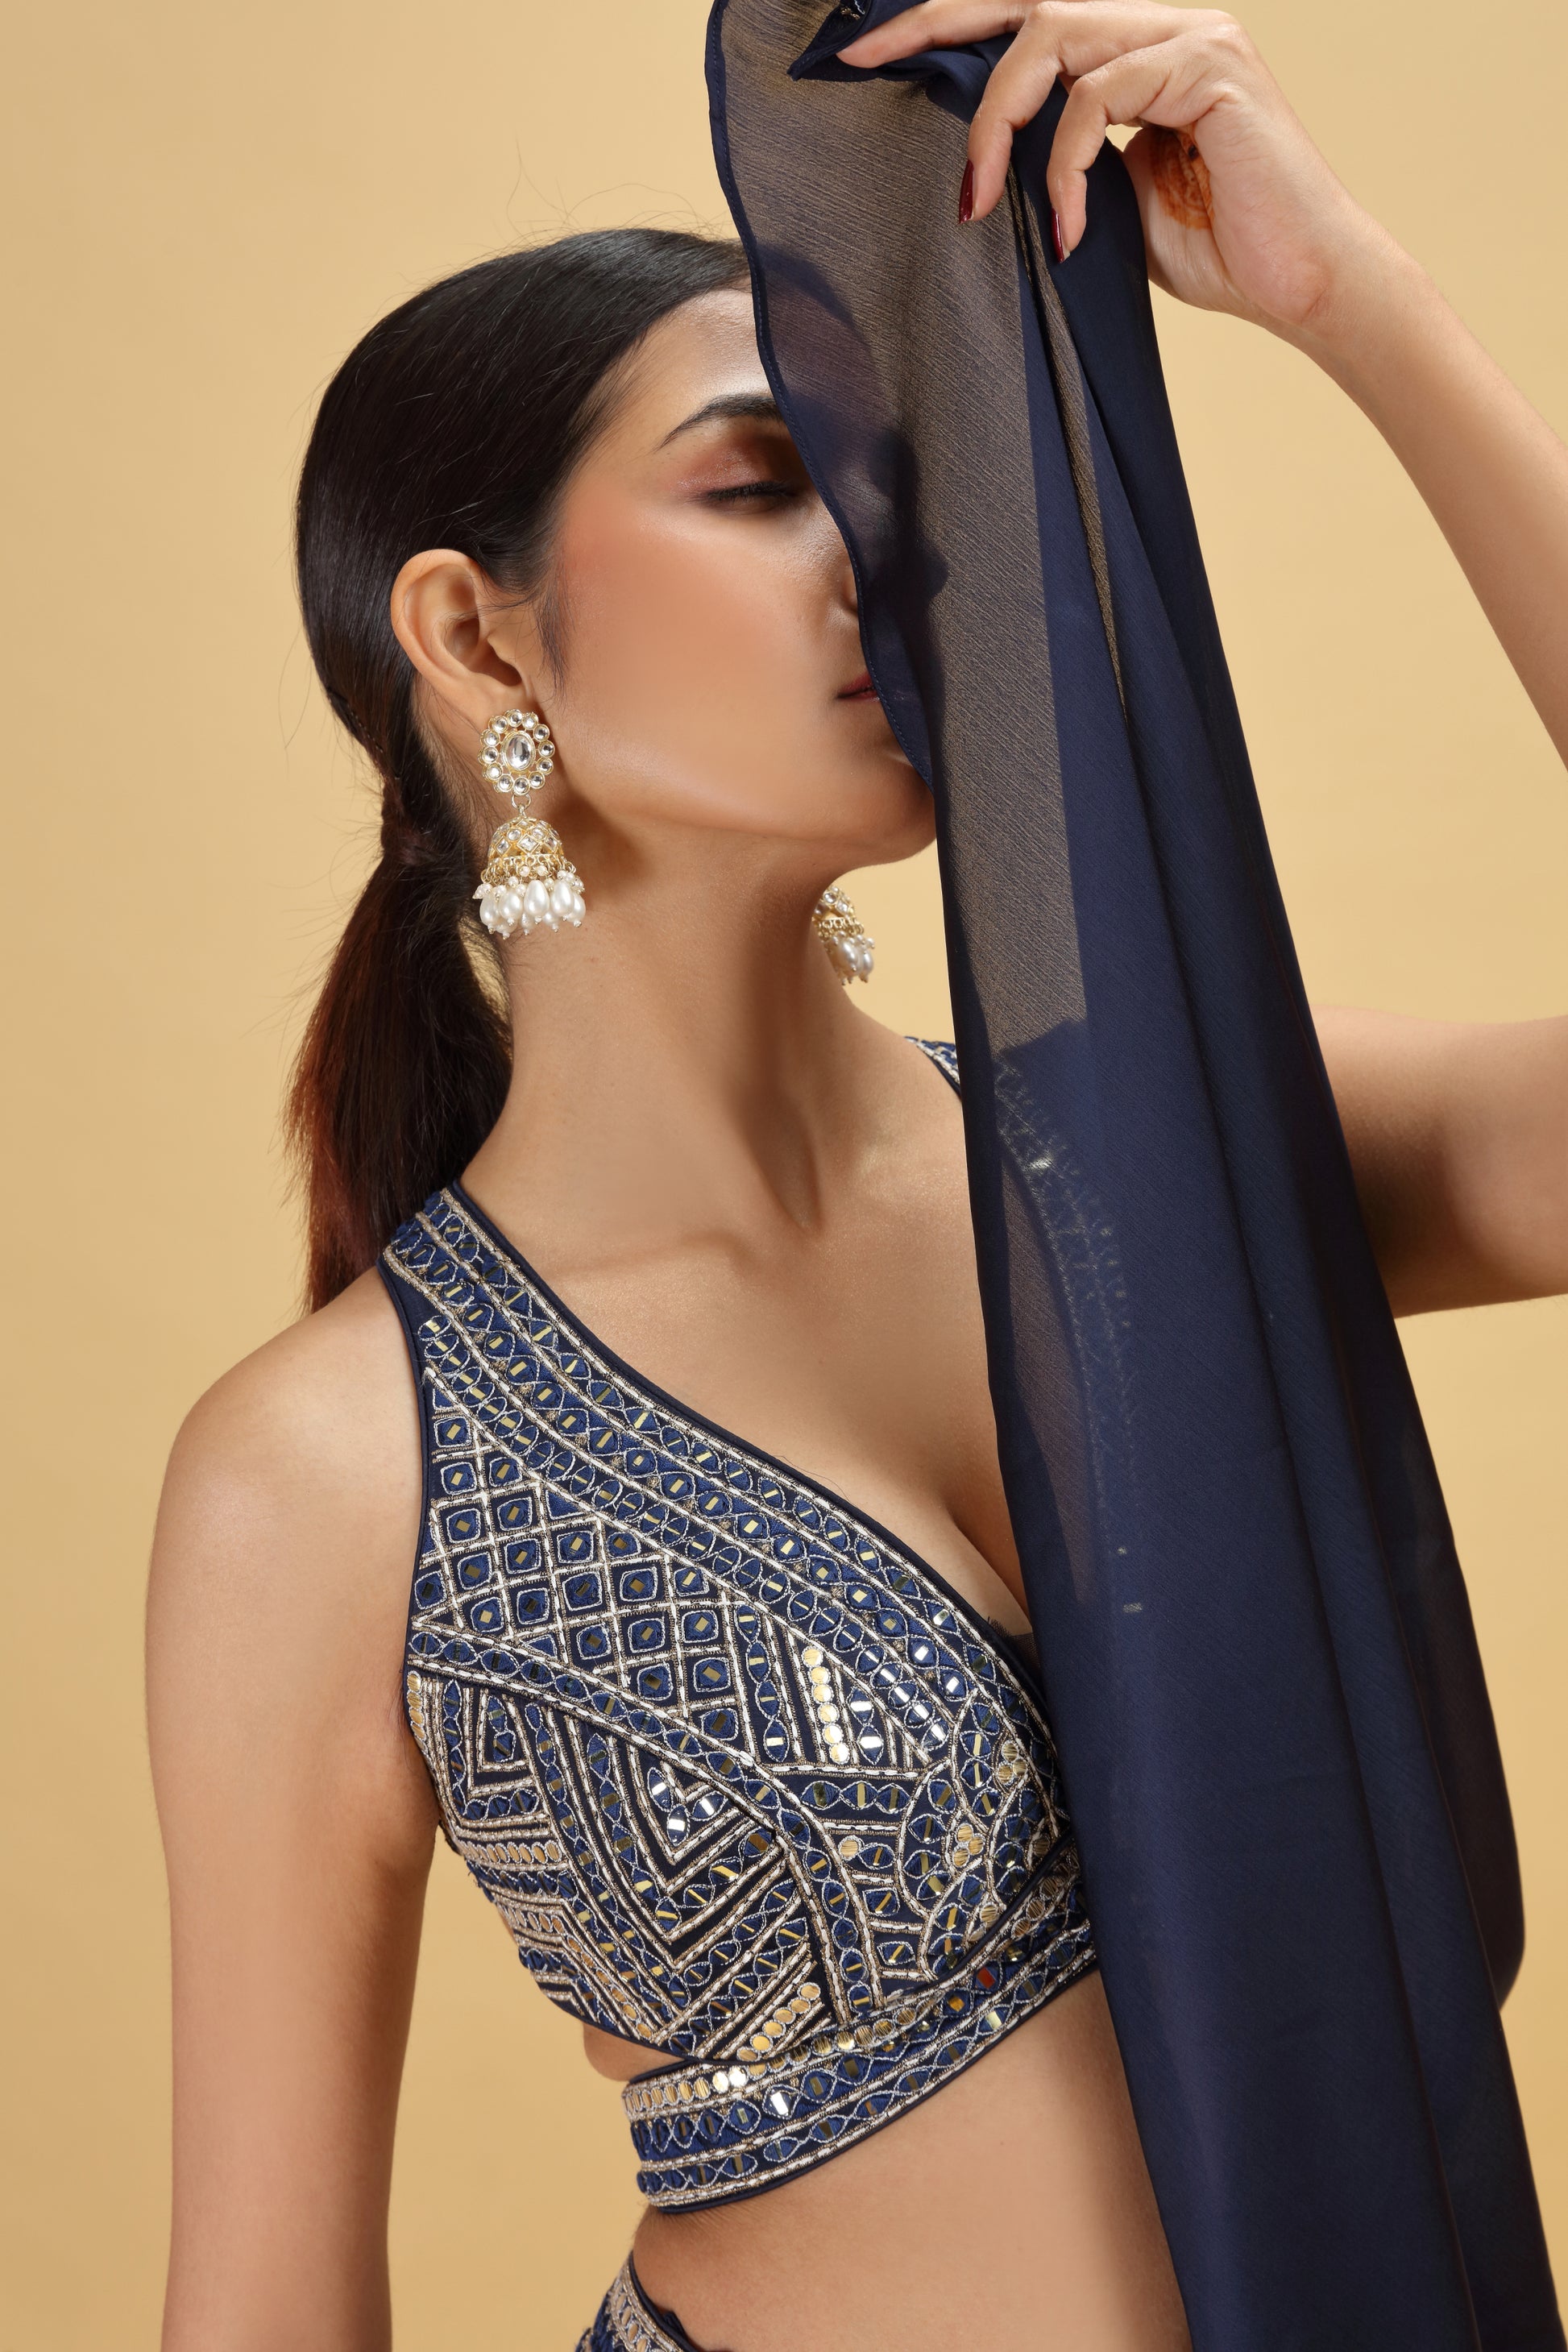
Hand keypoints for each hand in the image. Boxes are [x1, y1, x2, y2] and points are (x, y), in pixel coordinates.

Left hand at [840, 2, 1390, 343]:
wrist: (1305, 285)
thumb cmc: (1219, 253)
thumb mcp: (1110, 203)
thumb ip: (1056, 163)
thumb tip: (978, 161)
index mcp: (1137, 51)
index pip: (1027, 19)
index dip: (946, 26)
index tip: (868, 54)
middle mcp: (1165, 25)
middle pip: (1028, 1)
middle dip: (937, 25)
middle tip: (867, 61)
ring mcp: (1192, 35)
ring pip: (1054, 37)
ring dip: (998, 122)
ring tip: (980, 202)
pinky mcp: (1211, 65)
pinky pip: (1098, 96)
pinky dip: (1066, 167)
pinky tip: (1072, 231)